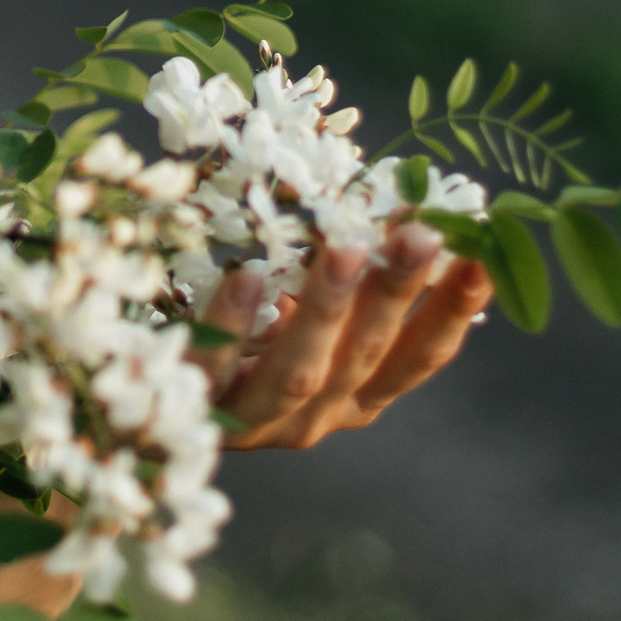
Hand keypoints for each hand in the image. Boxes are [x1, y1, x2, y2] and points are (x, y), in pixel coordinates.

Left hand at [189, 222, 490, 449]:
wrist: (137, 407)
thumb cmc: (234, 339)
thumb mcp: (296, 308)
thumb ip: (344, 272)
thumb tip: (394, 198)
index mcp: (352, 395)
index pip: (417, 358)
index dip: (453, 312)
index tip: (483, 255)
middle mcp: (314, 417)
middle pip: (364, 358)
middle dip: (396, 294)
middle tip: (420, 233)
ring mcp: (252, 422)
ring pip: (300, 372)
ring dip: (327, 308)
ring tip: (342, 247)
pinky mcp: (188, 412)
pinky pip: (212, 367)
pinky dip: (232, 322)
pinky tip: (246, 276)